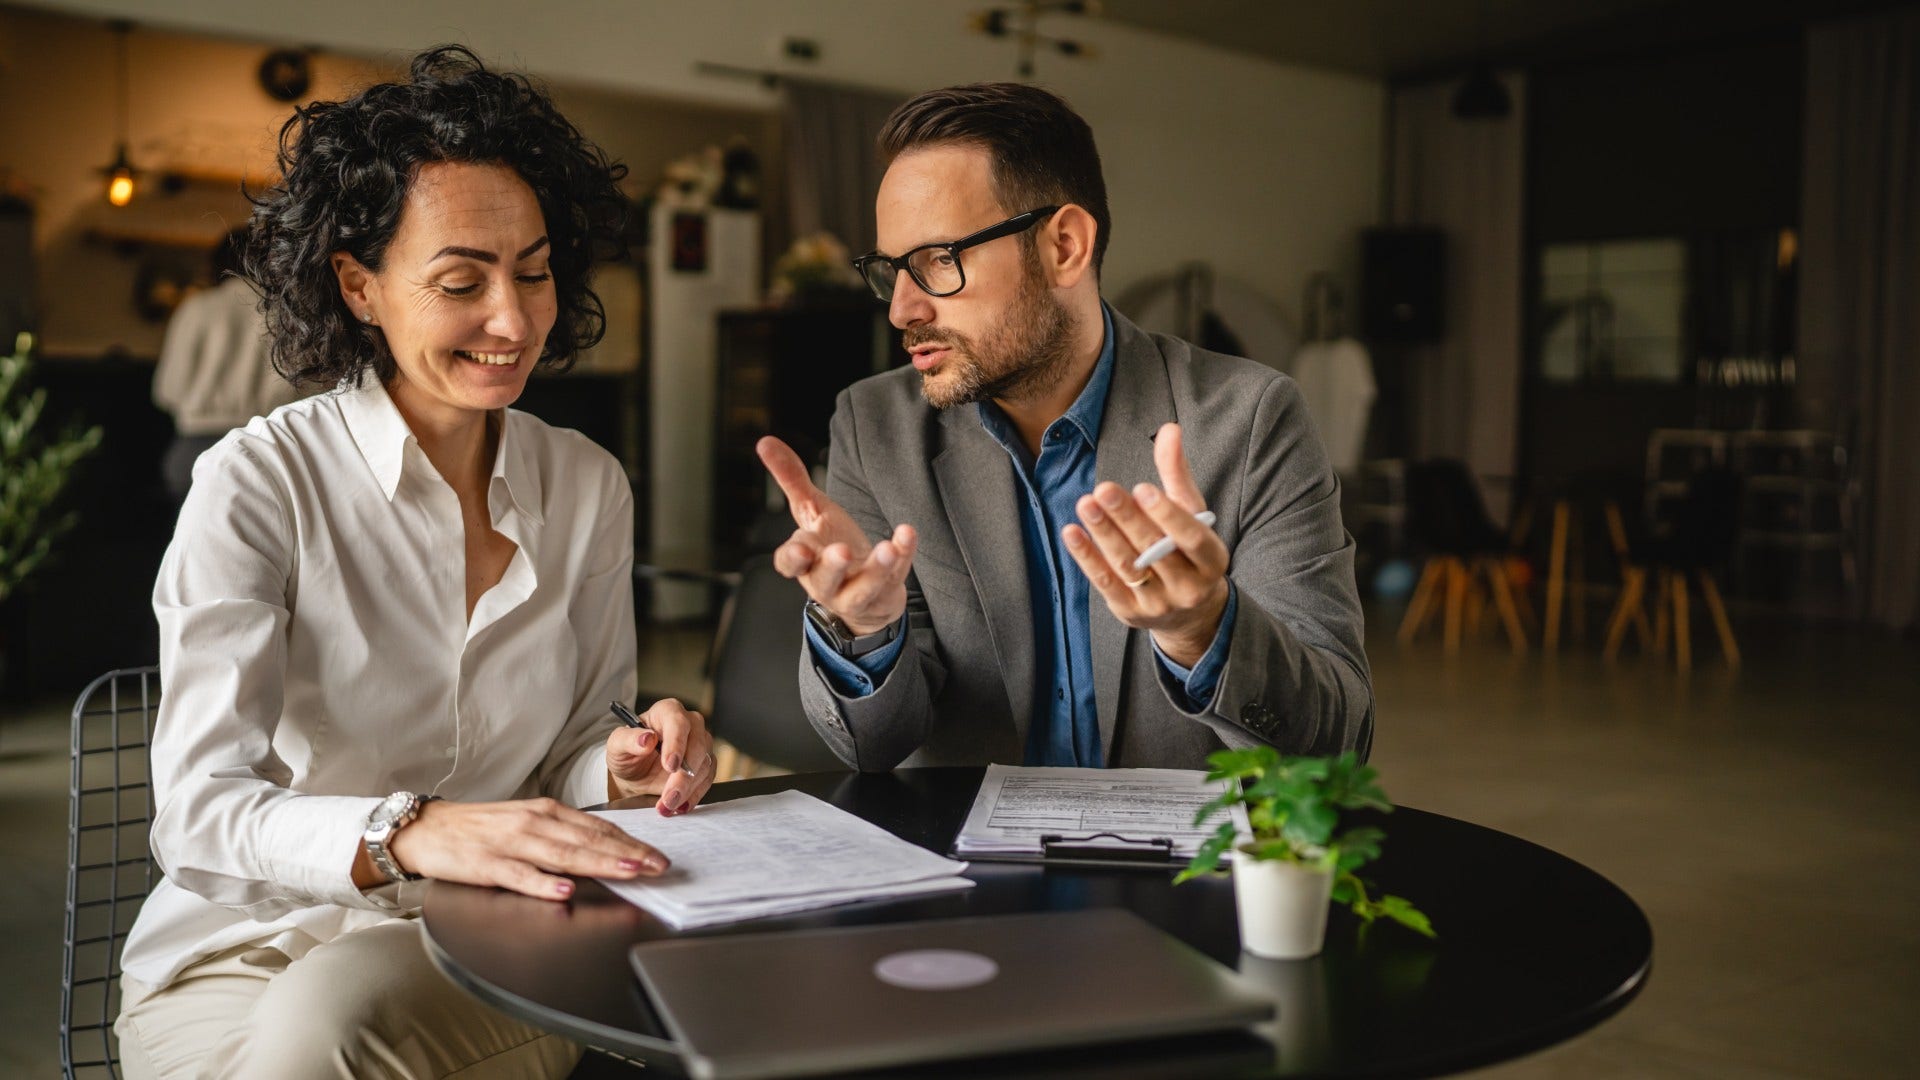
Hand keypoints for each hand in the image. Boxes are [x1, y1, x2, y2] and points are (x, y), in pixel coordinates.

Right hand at [384, 797, 668, 901]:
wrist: (427, 829)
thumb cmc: (481, 829)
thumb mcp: (527, 823)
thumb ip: (562, 835)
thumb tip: (603, 848)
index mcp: (546, 812)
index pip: (598, 828)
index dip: (631, 842)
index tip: (659, 856)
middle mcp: (534, 823)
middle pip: (588, 841)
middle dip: (628, 854)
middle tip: (659, 866)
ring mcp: (510, 843)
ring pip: (562, 855)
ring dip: (599, 863)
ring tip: (629, 872)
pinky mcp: (486, 865)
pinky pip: (519, 875)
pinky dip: (543, 883)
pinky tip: (565, 890)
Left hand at [606, 698, 715, 814]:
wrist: (635, 773)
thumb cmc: (627, 753)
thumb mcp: (617, 746)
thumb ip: (627, 739)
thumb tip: (646, 739)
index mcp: (667, 712)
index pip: (678, 723)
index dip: (676, 744)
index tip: (670, 766)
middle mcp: (689, 724)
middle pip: (697, 745)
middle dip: (684, 776)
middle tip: (669, 796)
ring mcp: (701, 744)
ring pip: (704, 764)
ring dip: (688, 789)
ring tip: (667, 805)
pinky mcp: (705, 764)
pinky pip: (707, 779)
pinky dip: (694, 795)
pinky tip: (680, 806)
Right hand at [756, 436, 917, 634]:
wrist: (864, 589)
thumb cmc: (831, 544)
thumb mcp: (811, 510)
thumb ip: (791, 479)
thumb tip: (764, 441)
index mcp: (805, 562)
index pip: (789, 564)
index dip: (792, 559)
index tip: (800, 549)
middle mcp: (827, 582)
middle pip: (825, 579)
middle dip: (832, 566)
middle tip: (841, 551)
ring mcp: (857, 593)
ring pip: (862, 589)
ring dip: (875, 570)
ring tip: (886, 549)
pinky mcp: (886, 593)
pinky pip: (896, 576)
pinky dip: (903, 555)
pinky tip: (906, 533)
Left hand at [1061, 423, 1230, 667]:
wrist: (1188, 613)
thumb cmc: (1188, 549)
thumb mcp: (1191, 512)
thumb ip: (1177, 473)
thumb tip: (1169, 429)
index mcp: (1213, 560)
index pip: (1192, 538)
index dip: (1168, 514)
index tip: (1142, 488)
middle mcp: (1189, 587)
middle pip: (1155, 550)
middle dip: (1127, 519)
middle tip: (1103, 489)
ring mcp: (1159, 604)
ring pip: (1128, 567)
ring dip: (1103, 535)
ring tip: (1085, 504)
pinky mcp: (1130, 612)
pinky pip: (1106, 584)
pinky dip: (1087, 558)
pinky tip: (1072, 532)